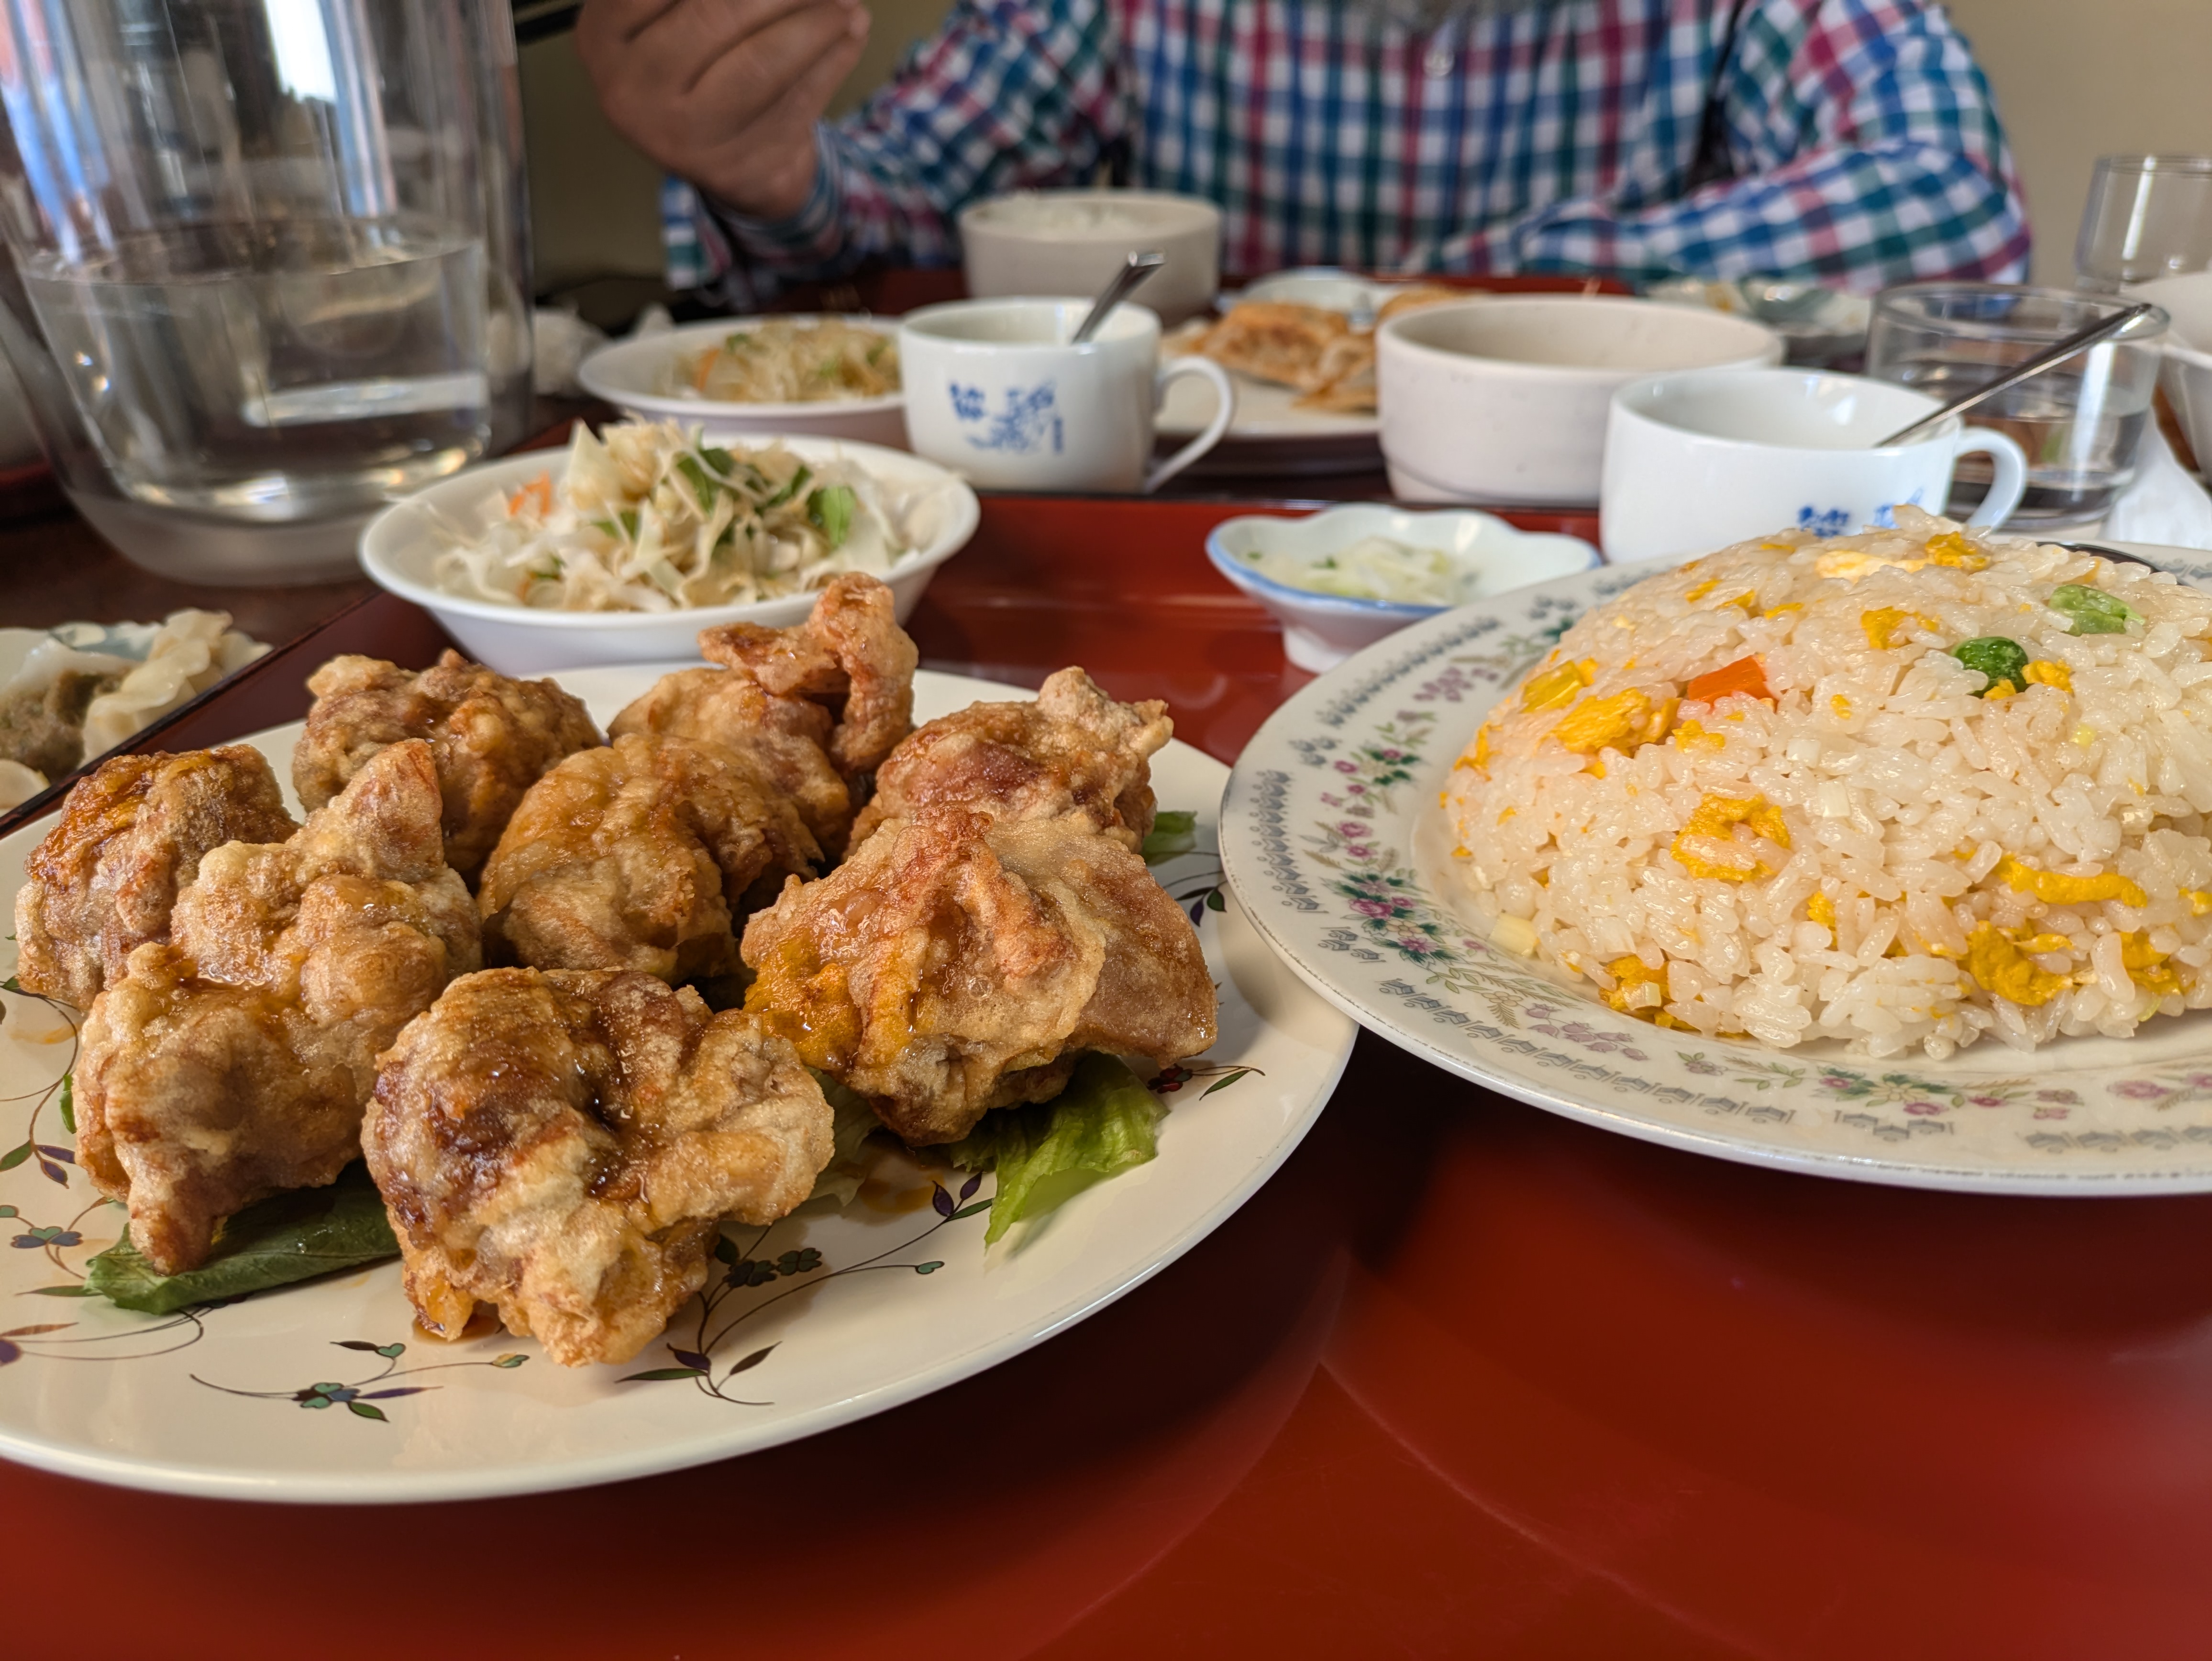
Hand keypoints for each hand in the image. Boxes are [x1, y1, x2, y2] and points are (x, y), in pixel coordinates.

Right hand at [577, 0, 870, 221]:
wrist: (711, 150)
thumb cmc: (691, 58)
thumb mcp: (672, 13)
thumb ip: (705, 0)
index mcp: (603, 34)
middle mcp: (630, 90)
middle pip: (720, 13)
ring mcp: (682, 139)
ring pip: (763, 63)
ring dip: (818, 22)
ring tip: (845, 2)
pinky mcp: (736, 166)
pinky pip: (796, 102)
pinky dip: (834, 59)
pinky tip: (851, 30)